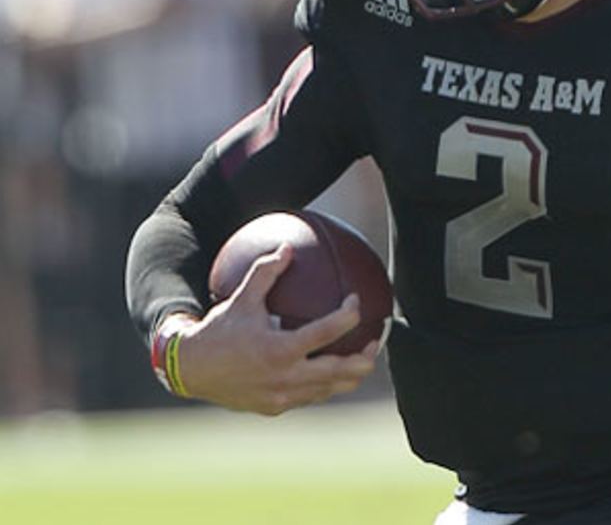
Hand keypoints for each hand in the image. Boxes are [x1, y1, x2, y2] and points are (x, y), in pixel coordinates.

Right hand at [174, 244, 378, 414]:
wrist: (190, 370)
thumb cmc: (218, 330)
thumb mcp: (241, 298)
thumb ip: (265, 272)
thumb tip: (288, 247)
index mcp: (280, 349)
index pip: (327, 332)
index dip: (349, 315)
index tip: (356, 300)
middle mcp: (285, 377)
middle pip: (340, 371)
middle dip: (364, 357)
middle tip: (376, 338)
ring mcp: (282, 396)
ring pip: (329, 389)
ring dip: (350, 374)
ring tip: (362, 357)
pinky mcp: (276, 408)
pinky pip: (310, 396)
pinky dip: (325, 384)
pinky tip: (332, 368)